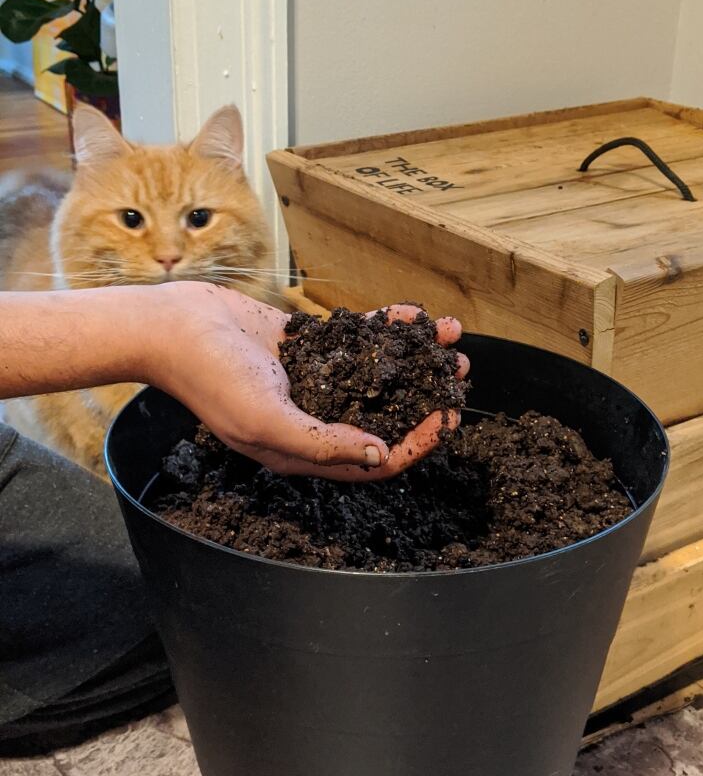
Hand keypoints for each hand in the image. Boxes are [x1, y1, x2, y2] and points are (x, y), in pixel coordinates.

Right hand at [151, 284, 468, 480]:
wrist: (172, 326)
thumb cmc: (210, 377)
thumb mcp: (266, 420)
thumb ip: (322, 443)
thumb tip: (380, 456)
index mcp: (305, 450)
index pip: (375, 461)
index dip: (416, 446)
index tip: (447, 420)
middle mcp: (315, 418)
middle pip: (386, 416)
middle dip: (426, 397)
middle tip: (458, 374)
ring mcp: (313, 380)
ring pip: (378, 375)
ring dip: (416, 358)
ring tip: (452, 338)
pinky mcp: (307, 346)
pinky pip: (357, 340)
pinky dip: (387, 328)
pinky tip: (416, 314)